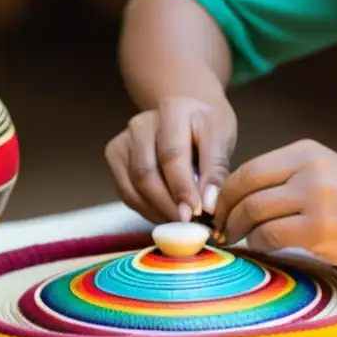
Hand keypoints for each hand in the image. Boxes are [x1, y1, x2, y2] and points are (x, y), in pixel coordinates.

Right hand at [105, 95, 236, 223]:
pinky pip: (127, 193)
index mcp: (172, 110)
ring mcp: (124, 140)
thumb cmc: (207, 127)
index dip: (183, 188)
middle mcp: (141, 123)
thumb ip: (215, 170)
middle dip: (169, 205)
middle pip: (146, 173)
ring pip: (133, 186)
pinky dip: (147, 210)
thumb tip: (208, 204)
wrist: (189, 113)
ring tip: (182, 223)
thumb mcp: (221, 139)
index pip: (172, 155)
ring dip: (158, 211)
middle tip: (190, 225)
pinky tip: (167, 215)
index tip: (199, 212)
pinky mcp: (115, 157)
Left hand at [213, 139, 336, 266]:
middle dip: (225, 212)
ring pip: (254, 213)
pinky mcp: (316, 229)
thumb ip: (283, 175)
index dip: (226, 191)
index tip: (218, 207)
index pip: (250, 169)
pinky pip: (270, 236)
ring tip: (236, 238)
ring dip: (238, 230)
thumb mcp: (319, 169)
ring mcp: (313, 200)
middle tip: (220, 227)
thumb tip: (235, 194)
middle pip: (246, 189)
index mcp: (305, 152)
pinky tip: (260, 244)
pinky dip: (258, 242)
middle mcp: (308, 170)